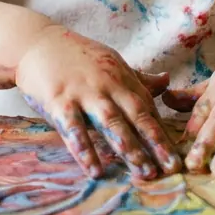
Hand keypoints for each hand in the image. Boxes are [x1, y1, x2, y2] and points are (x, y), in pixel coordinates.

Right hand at [16, 28, 180, 180]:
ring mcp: (84, 92)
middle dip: (155, 142)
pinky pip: (74, 128)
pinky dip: (85, 149)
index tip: (178, 155)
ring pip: (111, 122)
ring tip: (143, 171)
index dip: (163, 132)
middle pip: (136, 115)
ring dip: (129, 148)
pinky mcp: (60, 100)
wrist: (37, 42)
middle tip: (171, 167)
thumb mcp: (111, 62)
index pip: (148, 107)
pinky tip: (95, 170)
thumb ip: (138, 78)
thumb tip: (167, 81)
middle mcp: (108, 84)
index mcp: (122, 77)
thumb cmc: (76, 56)